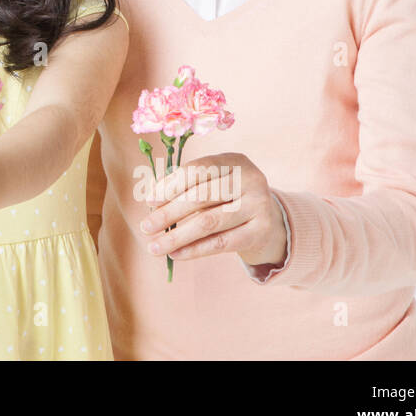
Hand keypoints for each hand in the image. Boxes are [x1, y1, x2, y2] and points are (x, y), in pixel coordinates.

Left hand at [138, 152, 286, 267]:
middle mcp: (250, 179)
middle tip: (145, 227)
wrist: (270, 222)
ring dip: (177, 236)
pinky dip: (195, 250)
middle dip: (168, 213)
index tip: (149, 201)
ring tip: (154, 246)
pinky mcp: (261, 231)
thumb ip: (185, 185)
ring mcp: (258, 205)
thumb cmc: (229, 198)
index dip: (170, 186)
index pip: (197, 170)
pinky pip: (221, 243)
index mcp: (234, 160)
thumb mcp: (213, 183)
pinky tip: (176, 254)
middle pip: (201, 197)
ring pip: (209, 222)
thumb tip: (150, 198)